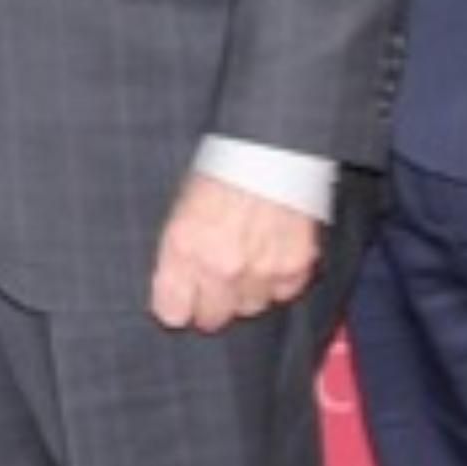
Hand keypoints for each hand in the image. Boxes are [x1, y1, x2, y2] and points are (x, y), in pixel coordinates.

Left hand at [151, 172, 320, 330]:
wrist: (274, 147)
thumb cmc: (224, 168)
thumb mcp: (184, 205)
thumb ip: (180, 251)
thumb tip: (178, 283)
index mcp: (185, 248)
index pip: (172, 312)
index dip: (176, 305)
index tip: (180, 299)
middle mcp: (221, 267)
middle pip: (212, 319)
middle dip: (211, 304)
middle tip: (216, 282)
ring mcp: (260, 271)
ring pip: (249, 308)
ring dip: (246, 291)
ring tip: (248, 261)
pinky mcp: (294, 269)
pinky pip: (282, 294)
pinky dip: (278, 281)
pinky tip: (273, 255)